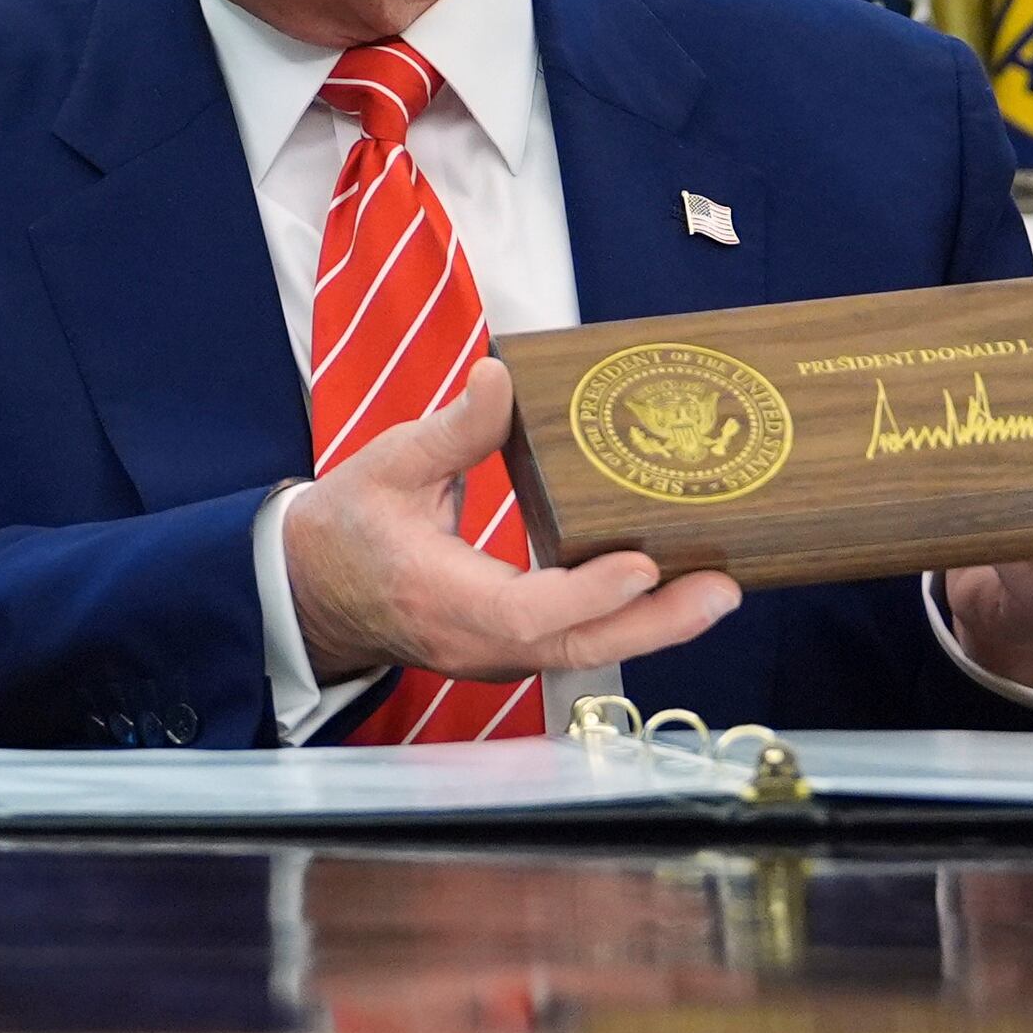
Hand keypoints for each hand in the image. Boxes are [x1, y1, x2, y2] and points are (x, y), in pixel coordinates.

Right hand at [285, 358, 741, 688]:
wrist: (312, 587)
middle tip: (721, 589)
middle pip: (579, 648)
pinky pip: (575, 646)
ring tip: (716, 591)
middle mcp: (475, 641)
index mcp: (440, 594)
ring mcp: (494, 656)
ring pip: (585, 654)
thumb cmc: (347, 526)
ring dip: (653, 628)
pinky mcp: (508, 652)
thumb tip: (500, 376)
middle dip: (656, 624)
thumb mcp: (389, 465)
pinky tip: (666, 597)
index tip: (642, 563)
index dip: (588, 591)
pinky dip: (625, 626)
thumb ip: (453, 428)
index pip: (526, 610)